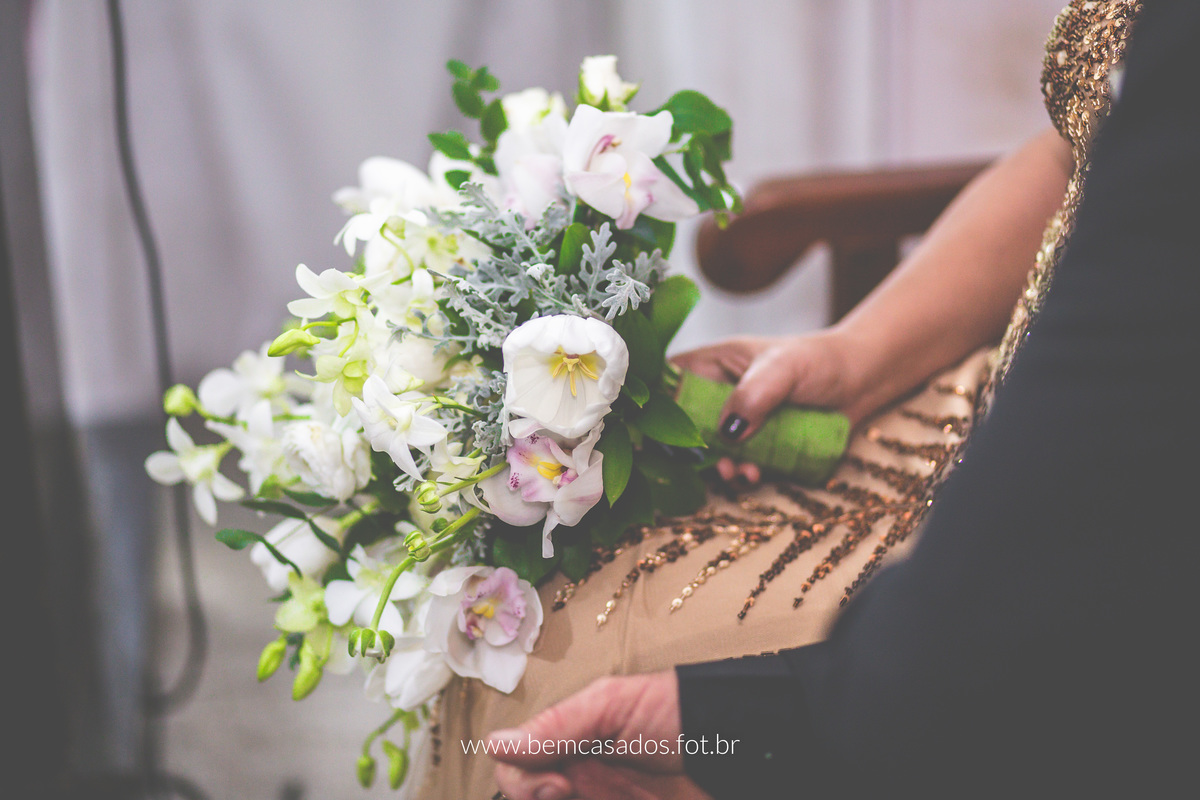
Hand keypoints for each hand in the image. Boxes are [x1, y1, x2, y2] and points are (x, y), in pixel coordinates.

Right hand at [489, 671, 709, 799]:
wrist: (740, 740)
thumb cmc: (676, 710)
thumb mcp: (611, 706)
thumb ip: (556, 727)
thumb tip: (495, 744)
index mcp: (568, 743)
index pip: (516, 770)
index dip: (524, 783)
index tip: (557, 786)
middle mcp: (578, 776)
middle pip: (535, 797)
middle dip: (549, 796)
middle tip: (581, 792)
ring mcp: (602, 796)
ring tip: (625, 795)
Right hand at [671, 331, 861, 483]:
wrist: (862, 382)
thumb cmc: (821, 361)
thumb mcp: (784, 369)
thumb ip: (754, 394)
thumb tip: (727, 431)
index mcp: (713, 364)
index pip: (667, 381)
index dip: (656, 406)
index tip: (657, 433)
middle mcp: (718, 393)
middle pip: (683, 424)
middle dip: (692, 448)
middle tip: (711, 462)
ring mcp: (737, 421)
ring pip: (710, 450)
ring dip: (718, 467)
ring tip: (737, 474)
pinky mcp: (756, 444)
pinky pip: (736, 464)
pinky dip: (740, 474)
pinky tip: (754, 476)